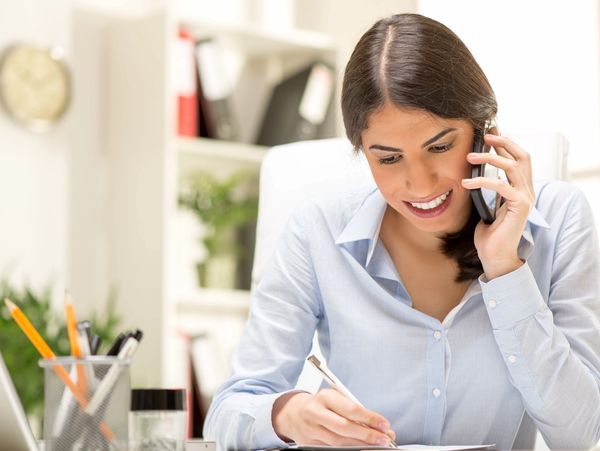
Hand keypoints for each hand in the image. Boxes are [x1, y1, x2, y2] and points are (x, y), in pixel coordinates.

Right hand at [272, 389, 395, 445]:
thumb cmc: (322, 405)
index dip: (370, 418)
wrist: (294, 414)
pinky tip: (360, 448)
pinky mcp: (309, 444)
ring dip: (361, 446)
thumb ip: (355, 410)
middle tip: (384, 439)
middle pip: (344, 428)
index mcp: (324, 397)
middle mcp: (315, 412)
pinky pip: (333, 449)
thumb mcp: (336, 399)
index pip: (350, 409)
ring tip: (376, 445)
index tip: (385, 425)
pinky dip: (349, 450)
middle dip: (367, 435)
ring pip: (339, 442)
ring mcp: (311, 430)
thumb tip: (379, 426)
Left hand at [462, 134, 534, 279]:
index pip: (517, 159)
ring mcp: (525, 198)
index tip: (490, 134)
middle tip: (485, 136)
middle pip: (522, 156)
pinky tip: (466, 183)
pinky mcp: (520, 207)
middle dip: (504, 143)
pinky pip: (502, 186)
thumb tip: (475, 174)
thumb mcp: (486, 206)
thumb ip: (487, 191)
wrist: (495, 257)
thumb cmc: (489, 234)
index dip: (505, 145)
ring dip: (491, 158)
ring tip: (469, 156)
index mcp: (520, 189)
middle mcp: (527, 191)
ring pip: (513, 167)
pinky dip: (483, 181)